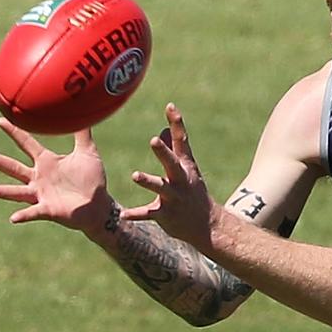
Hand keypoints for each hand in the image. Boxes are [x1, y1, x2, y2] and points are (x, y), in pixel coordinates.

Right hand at [0, 118, 111, 233]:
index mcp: (46, 162)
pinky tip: (13, 218)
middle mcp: (38, 178)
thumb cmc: (92, 180)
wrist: (100, 205)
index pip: (26, 143)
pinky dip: (23, 215)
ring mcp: (41, 194)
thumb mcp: (88, 152)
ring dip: (2, 192)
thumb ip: (83, 134)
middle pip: (12, 167)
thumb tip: (84, 112)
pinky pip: (33, 212)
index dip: (14, 131)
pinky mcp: (48, 209)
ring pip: (16, 192)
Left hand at [121, 103, 217, 250]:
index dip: (177, 123)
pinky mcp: (166, 215)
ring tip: (135, 175)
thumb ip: (175, 149)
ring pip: (161, 188)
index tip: (170, 106)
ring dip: (149, 181)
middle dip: (163, 152)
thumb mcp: (187, 170)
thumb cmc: (194, 193)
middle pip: (172, 163)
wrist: (207, 225)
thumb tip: (164, 129)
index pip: (182, 141)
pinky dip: (136, 215)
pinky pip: (149, 214)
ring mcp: (174, 198)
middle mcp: (181, 180)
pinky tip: (123, 215)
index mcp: (185, 166)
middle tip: (154, 139)